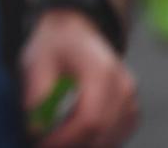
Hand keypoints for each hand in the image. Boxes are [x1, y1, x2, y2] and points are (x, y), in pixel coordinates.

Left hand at [21, 10, 138, 146]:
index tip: (41, 144)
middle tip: (46, 143)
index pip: (90, 119)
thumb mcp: (36, 61)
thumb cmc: (55, 45)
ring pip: (112, 138)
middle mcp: (124, 86)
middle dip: (73, 144)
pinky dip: (98, 140)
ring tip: (58, 137)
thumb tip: (36, 128)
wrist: (76, 31)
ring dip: (85, 144)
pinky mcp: (131, 107)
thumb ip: (37, 95)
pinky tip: (76, 135)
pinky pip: (118, 134)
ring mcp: (131, 98)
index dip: (66, 138)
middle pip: (103, 133)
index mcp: (101, 71)